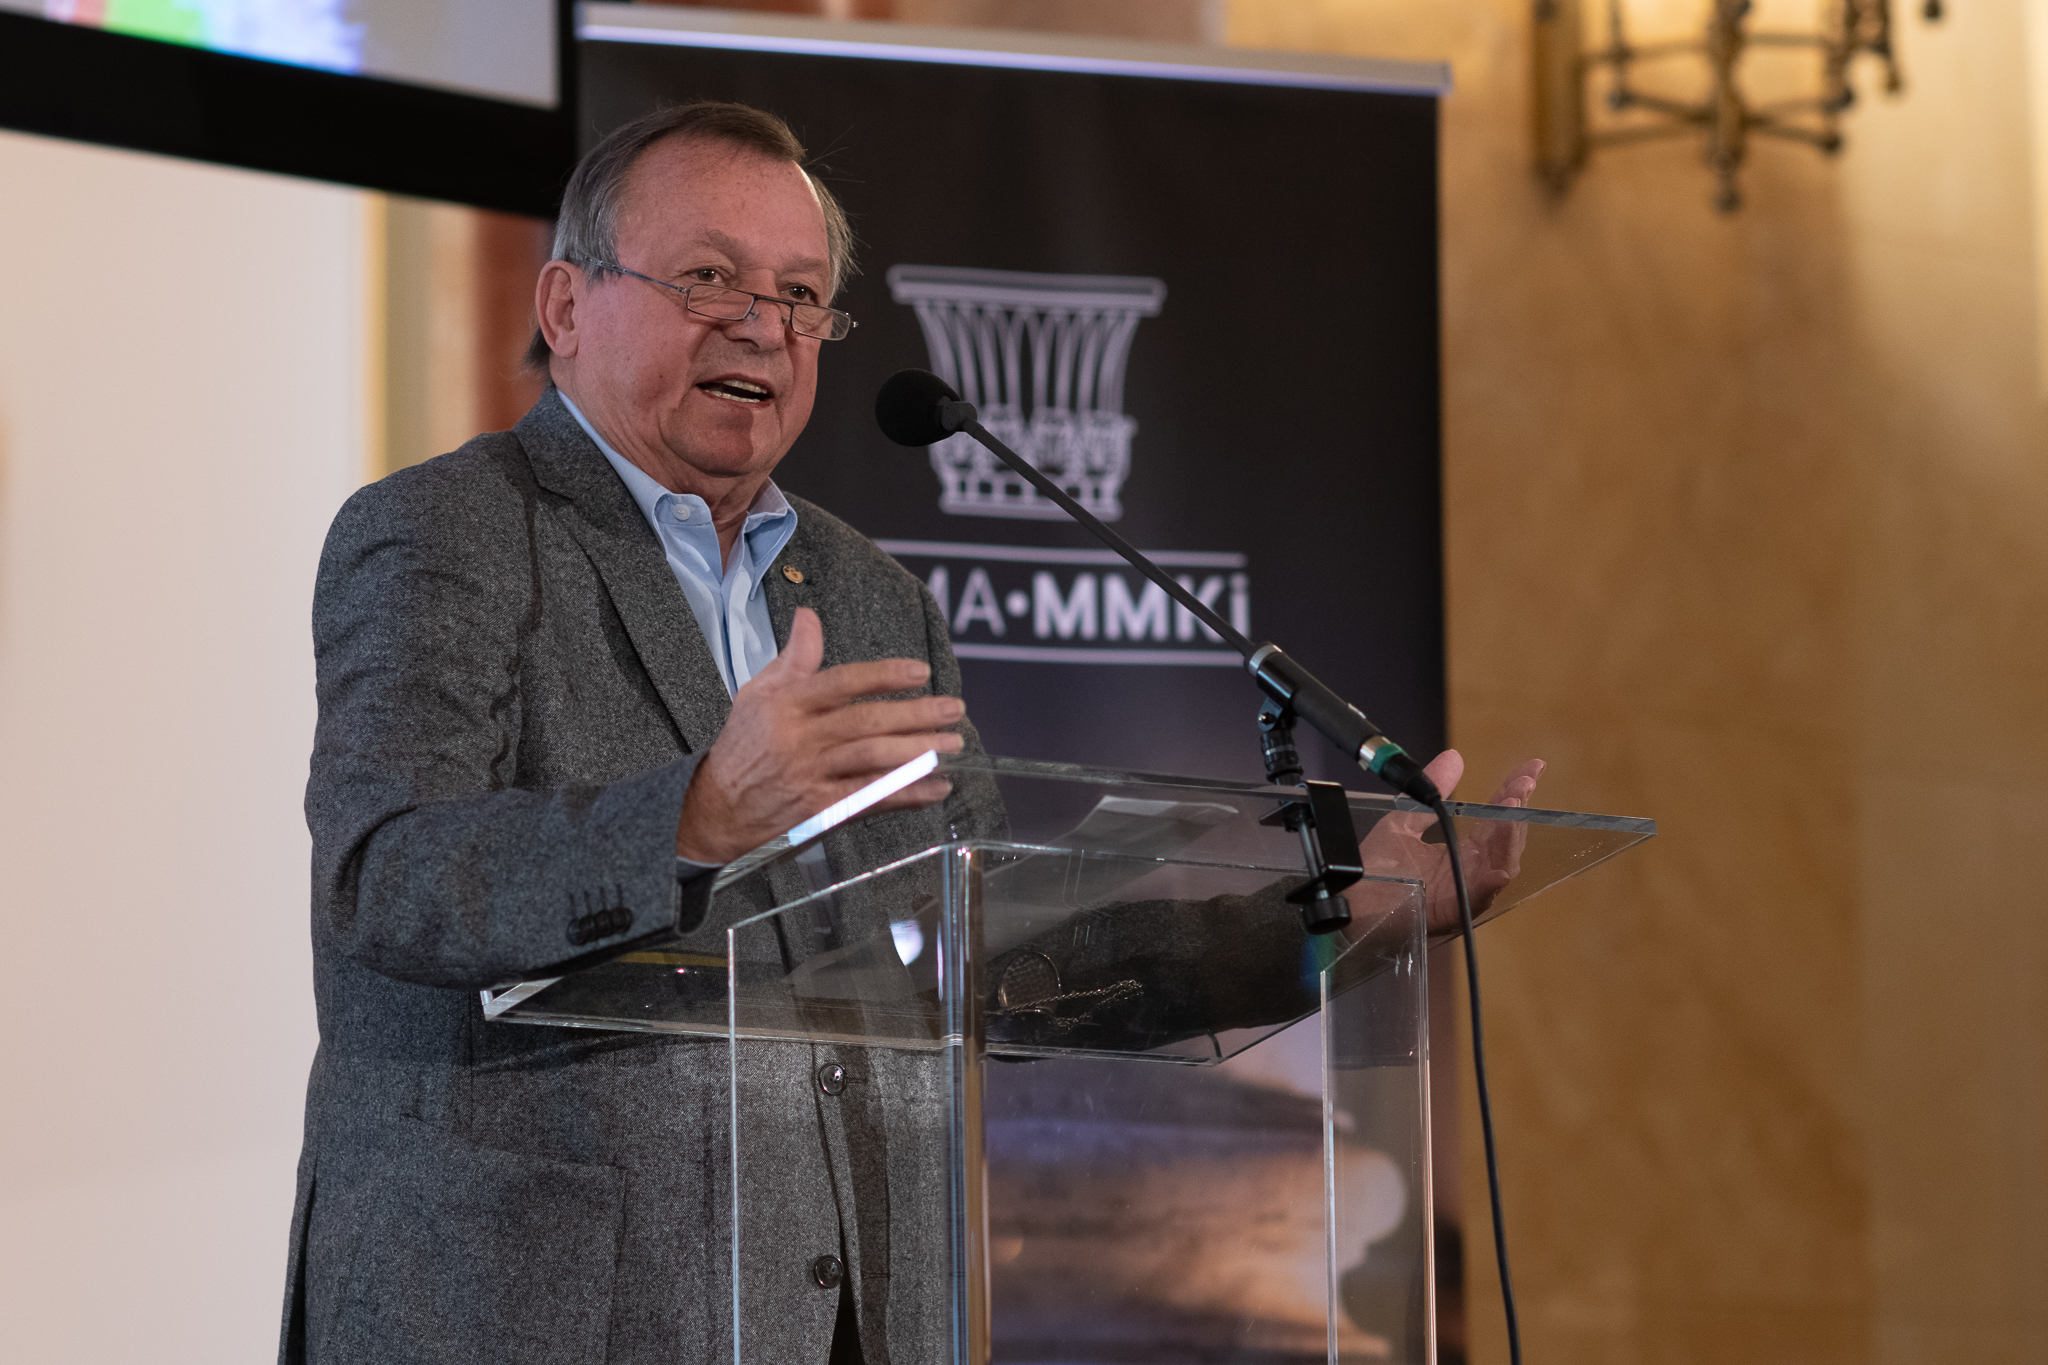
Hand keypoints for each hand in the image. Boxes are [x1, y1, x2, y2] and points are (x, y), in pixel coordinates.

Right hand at [676, 608, 964, 863]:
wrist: (717, 807)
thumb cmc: (744, 744)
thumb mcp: (758, 693)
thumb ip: (794, 657)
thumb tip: (809, 616)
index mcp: (787, 703)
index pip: (843, 682)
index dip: (884, 675)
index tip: (920, 671)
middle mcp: (800, 738)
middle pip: (866, 722)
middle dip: (915, 715)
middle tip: (953, 709)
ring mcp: (810, 776)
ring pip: (872, 759)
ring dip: (917, 752)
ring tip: (952, 744)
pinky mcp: (819, 810)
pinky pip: (870, 799)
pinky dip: (905, 794)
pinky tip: (935, 787)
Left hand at [1354, 750, 1545, 934]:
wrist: (1347, 899)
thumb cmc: (1374, 869)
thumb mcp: (1403, 820)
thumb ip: (1432, 792)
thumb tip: (1454, 757)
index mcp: (1460, 852)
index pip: (1496, 819)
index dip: (1514, 793)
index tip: (1533, 768)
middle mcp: (1468, 871)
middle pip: (1506, 840)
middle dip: (1517, 810)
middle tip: (1524, 783)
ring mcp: (1461, 892)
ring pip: (1500, 867)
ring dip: (1509, 838)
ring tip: (1512, 807)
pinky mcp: (1448, 913)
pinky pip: (1475, 901)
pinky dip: (1488, 886)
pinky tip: (1498, 871)